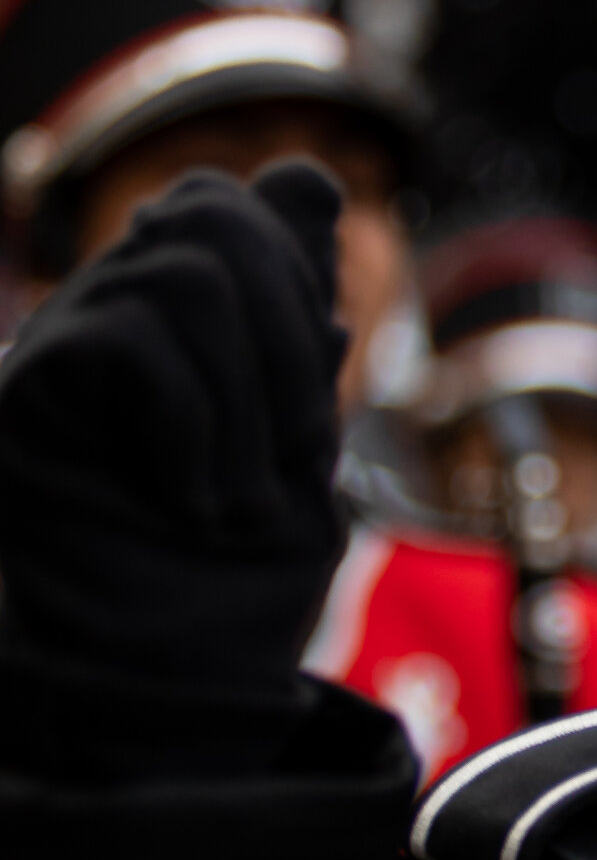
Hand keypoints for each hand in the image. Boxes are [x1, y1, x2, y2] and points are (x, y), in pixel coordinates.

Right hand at [0, 163, 346, 702]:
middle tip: (289, 457)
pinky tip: (188, 499)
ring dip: (248, 399)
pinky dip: (192, 428)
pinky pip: (133, 342)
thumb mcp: (297, 432)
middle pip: (215, 209)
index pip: (234, 201)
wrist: (178, 684)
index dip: (296, 276)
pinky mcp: (21, 394)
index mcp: (171, 315)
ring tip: (236, 496)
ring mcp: (56, 347)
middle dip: (289, 336)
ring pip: (187, 272)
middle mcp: (103, 311)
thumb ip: (295, 315)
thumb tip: (304, 176)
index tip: (304, 406)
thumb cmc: (234, 579)